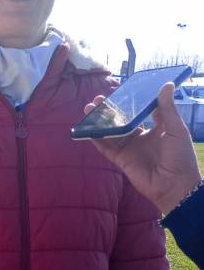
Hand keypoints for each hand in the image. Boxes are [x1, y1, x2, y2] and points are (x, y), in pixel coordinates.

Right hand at [84, 83, 201, 214]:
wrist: (175, 185)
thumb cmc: (180, 157)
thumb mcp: (176, 129)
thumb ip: (167, 108)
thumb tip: (167, 84)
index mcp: (155, 129)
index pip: (138, 112)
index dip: (128, 103)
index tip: (119, 91)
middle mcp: (140, 138)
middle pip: (120, 121)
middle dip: (109, 110)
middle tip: (99, 99)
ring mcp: (129, 149)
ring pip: (110, 132)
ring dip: (99, 122)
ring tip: (89, 109)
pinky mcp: (121, 160)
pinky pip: (106, 148)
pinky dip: (96, 139)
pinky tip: (88, 128)